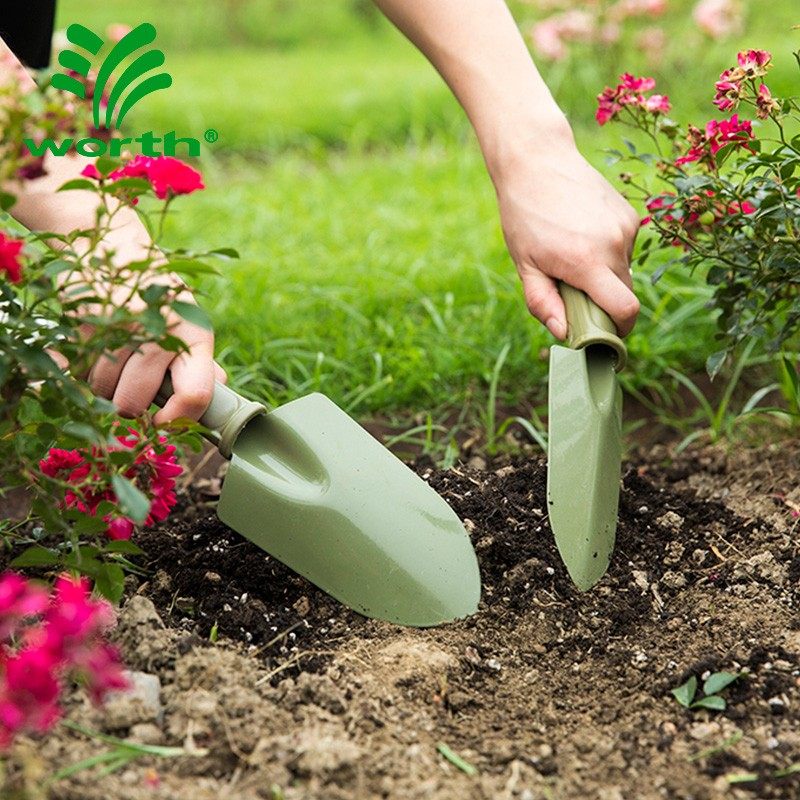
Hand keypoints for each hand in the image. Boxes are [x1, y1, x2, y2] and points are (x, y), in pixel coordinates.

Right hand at [86, 281, 225, 424]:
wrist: (113, 247)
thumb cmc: (158, 300)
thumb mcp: (187, 327)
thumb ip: (200, 366)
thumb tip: (220, 394)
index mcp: (195, 336)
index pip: (195, 396)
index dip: (175, 421)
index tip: (159, 422)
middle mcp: (163, 328)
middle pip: (134, 402)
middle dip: (127, 404)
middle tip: (128, 387)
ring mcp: (122, 323)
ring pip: (101, 390)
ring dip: (101, 385)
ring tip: (111, 358)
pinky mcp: (85, 316)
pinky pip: (73, 369)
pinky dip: (75, 369)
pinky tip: (89, 348)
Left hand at [494, 136, 640, 338]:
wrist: (537, 161)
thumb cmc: (524, 215)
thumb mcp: (525, 265)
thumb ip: (543, 303)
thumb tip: (565, 334)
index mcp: (587, 262)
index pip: (625, 310)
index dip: (620, 329)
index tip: (606, 335)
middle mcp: (614, 244)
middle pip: (625, 294)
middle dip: (606, 305)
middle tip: (575, 295)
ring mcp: (626, 227)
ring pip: (624, 272)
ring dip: (604, 276)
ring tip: (572, 254)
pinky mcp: (630, 215)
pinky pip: (624, 249)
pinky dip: (608, 253)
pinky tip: (583, 234)